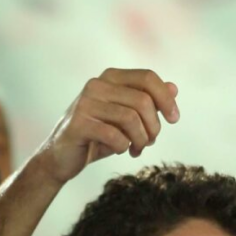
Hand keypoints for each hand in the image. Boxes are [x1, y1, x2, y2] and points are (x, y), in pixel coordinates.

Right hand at [37, 68, 178, 184]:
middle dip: (154, 125)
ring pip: (131, 118)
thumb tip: (174, 88)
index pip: (148, 78)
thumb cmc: (97, 136)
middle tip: (151, 141)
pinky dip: (123, 147)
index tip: (174, 119)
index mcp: (109, 77)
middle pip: (143, 100)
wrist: (61, 157)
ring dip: (141, 139)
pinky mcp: (77, 124)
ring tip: (137, 149)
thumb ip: (147, 102)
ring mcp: (84, 104)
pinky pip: (114, 135)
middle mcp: (96, 85)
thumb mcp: (126, 118)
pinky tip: (120, 150)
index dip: (166, 98)